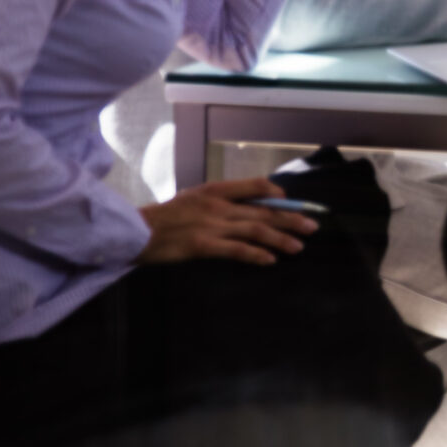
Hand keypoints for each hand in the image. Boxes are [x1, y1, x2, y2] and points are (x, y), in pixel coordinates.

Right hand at [137, 177, 314, 265]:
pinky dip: (257, 254)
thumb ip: (220, 201)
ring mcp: (211, 224)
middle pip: (263, 210)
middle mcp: (218, 204)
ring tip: (299, 246)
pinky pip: (236, 250)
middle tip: (312, 225)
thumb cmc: (164, 217)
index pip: (257, 186)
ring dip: (281, 238)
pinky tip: (270, 260)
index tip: (293, 204)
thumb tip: (248, 207)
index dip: (279, 195)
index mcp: (216, 189)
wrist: (134, 231)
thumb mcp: (194, 198)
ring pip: (256, 229)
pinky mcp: (203, 245)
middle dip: (291, 218)